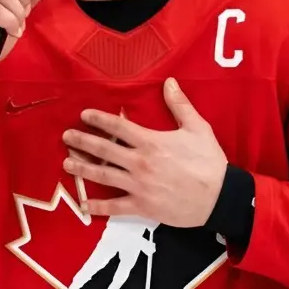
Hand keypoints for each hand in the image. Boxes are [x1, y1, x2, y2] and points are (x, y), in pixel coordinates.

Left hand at [62, 79, 228, 227]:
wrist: (222, 199)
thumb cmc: (209, 162)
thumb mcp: (197, 128)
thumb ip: (179, 104)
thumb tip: (169, 81)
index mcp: (150, 141)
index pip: (117, 126)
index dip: (98, 119)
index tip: (84, 115)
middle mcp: (140, 162)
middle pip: (104, 149)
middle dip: (82, 141)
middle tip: (66, 136)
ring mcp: (140, 186)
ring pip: (104, 176)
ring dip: (83, 169)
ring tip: (67, 163)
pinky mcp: (144, 207)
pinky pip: (117, 207)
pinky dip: (99, 207)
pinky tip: (85, 205)